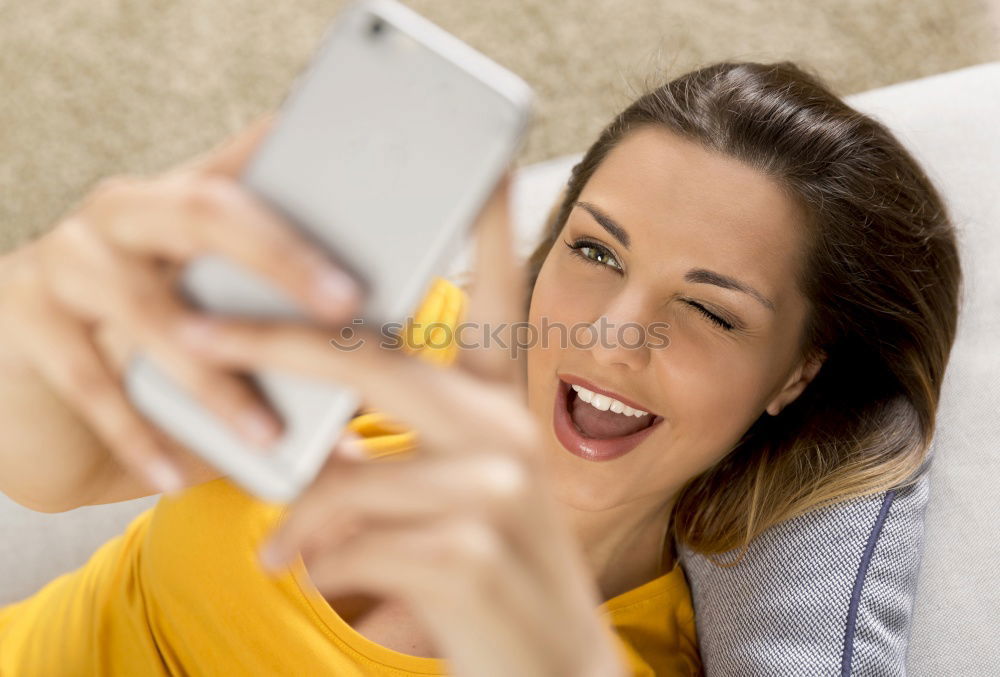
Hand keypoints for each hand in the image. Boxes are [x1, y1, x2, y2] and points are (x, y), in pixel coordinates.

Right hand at [0, 116, 361, 494]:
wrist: (29, 393)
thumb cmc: (151, 355)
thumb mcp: (217, 327)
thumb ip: (282, 331)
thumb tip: (381, 375)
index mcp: (185, 201)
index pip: (248, 160)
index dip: (300, 144)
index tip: (372, 148)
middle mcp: (128, 211)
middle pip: (206, 210)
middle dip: (281, 257)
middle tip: (343, 304)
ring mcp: (69, 257)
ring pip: (149, 308)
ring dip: (215, 379)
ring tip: (268, 433)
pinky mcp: (22, 315)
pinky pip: (89, 380)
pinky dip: (139, 434)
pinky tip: (176, 475)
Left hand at [176, 174, 628, 676]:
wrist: (552, 671)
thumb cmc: (494, 576)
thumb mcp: (461, 499)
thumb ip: (403, 454)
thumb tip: (318, 445)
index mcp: (507, 413)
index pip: (502, 303)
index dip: (491, 228)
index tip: (481, 161)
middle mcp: (508, 432)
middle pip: (380, 358)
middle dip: (279, 342)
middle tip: (200, 331)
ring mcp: (498, 485)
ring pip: (351, 470)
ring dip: (299, 514)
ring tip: (280, 548)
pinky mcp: (470, 545)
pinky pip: (347, 532)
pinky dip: (308, 554)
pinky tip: (299, 574)